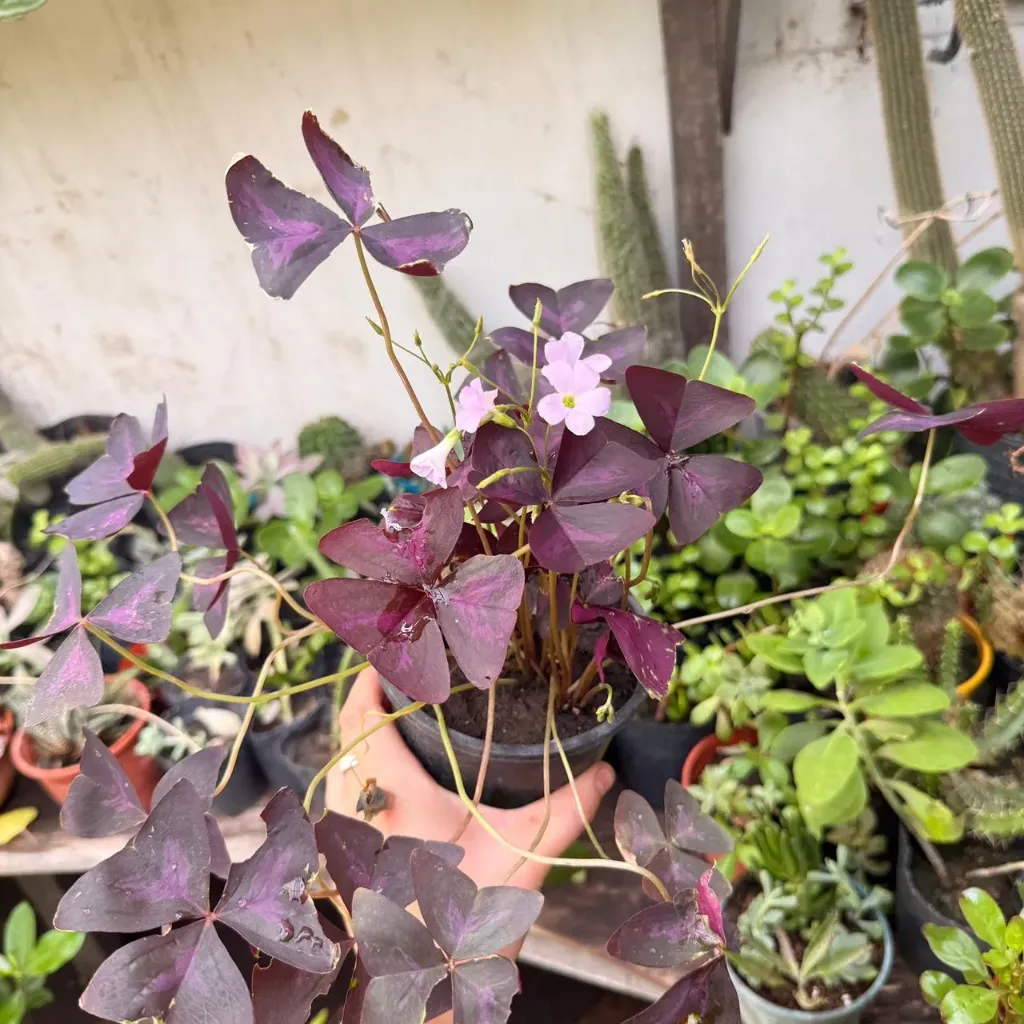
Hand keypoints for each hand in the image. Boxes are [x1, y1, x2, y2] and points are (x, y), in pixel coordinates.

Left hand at [326, 667, 615, 892]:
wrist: (423, 988)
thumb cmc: (466, 918)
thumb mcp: (522, 857)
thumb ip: (566, 809)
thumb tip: (607, 770)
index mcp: (389, 788)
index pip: (363, 711)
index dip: (374, 674)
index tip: (399, 652)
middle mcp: (355, 802)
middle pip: (349, 730)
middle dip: (373, 697)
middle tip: (410, 677)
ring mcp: (345, 830)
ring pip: (343, 761)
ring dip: (365, 733)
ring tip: (404, 715)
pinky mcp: (347, 855)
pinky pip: (345, 790)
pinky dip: (363, 767)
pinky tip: (399, 775)